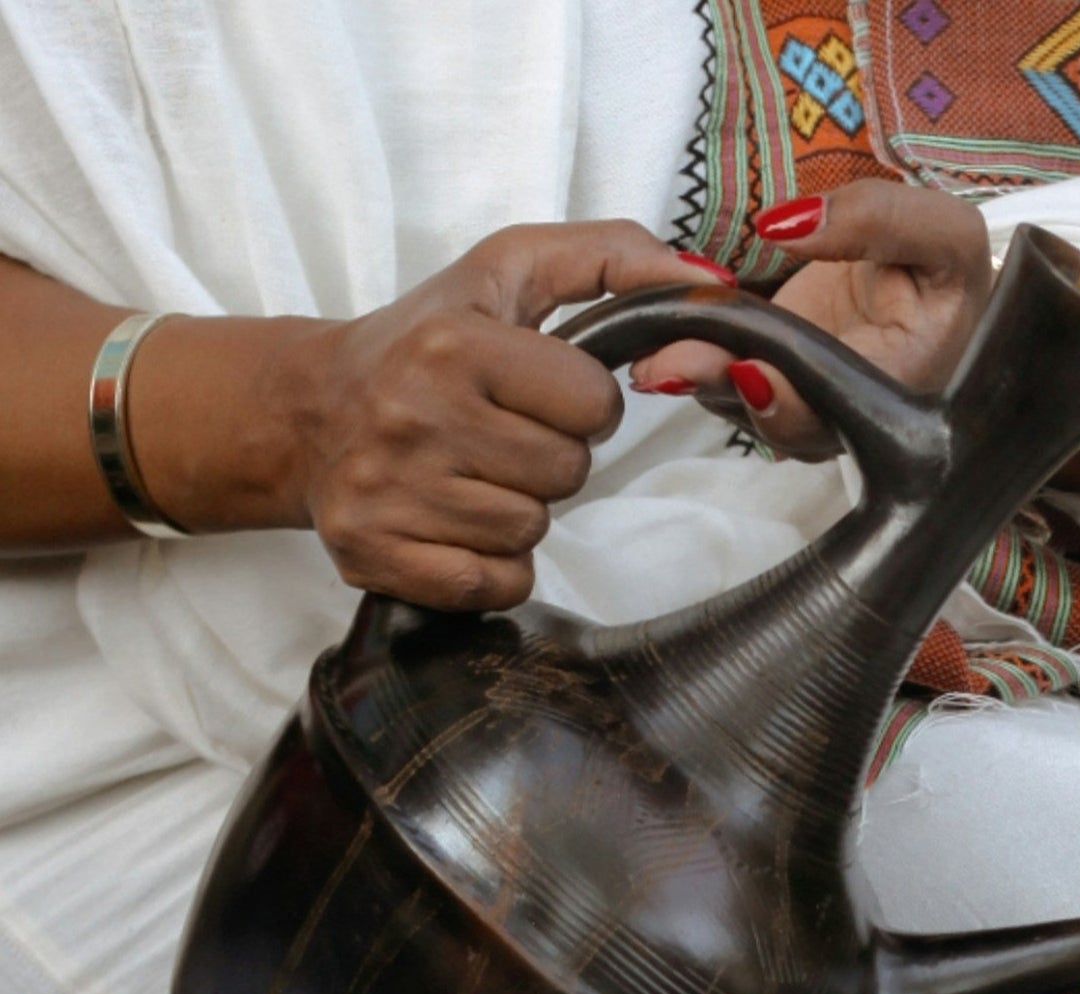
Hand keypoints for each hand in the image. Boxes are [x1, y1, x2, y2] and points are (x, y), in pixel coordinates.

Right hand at [272, 222, 712, 609]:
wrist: (305, 408)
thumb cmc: (424, 342)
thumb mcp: (507, 272)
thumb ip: (612, 258)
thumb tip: (710, 285)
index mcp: (453, 343)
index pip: (595, 405)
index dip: (583, 404)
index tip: (537, 393)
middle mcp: (415, 414)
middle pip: (568, 474)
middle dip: (549, 459)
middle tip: (497, 436)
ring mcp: (391, 490)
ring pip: (531, 532)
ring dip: (517, 510)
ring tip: (468, 474)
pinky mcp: (375, 553)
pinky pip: (496, 585)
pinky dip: (490, 566)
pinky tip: (453, 523)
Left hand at [629, 181, 991, 457]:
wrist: (929, 292)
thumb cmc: (945, 270)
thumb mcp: (943, 234)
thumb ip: (881, 219)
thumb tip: (786, 224)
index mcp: (900, 386)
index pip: (840, 409)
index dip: (790, 399)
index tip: (747, 367)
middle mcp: (847, 412)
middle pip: (776, 418)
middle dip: (717, 387)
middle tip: (662, 364)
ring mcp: (803, 400)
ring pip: (740, 403)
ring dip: (689, 374)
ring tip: (640, 347)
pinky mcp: (769, 376)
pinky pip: (722, 376)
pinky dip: (684, 351)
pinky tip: (647, 327)